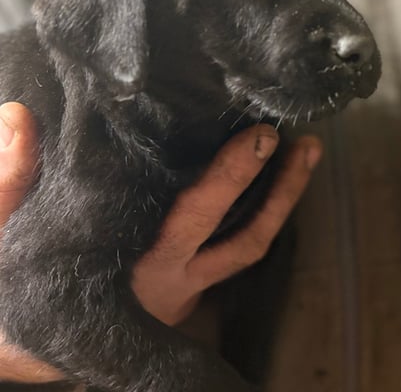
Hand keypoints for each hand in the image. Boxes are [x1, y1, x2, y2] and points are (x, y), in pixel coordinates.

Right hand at [0, 102, 321, 381]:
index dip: (229, 178)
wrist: (41, 347)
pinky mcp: (192, 282)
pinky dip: (264, 213)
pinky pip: (240, 248)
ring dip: (285, 199)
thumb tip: (18, 116)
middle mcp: (172, 278)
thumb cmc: (24, 293)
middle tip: (287, 134)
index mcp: (136, 265)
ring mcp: (188, 285)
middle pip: (237, 234)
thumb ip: (10, 183)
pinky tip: (282, 175)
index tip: (257, 139)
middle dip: (267, 185)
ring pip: (250, 245)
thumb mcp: (9, 242)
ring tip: (308, 150)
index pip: (191, 217)